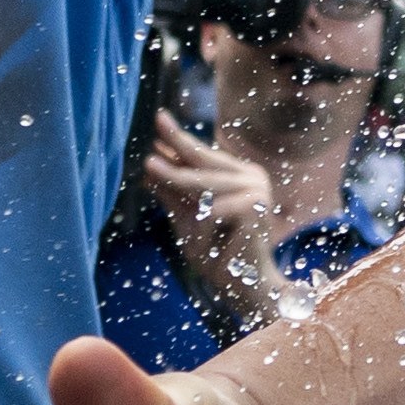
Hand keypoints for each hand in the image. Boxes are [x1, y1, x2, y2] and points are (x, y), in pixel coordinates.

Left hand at [148, 112, 289, 328]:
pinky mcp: (254, 206)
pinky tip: (210, 244)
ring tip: (174, 205)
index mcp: (239, 174)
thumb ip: (173, 195)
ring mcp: (256, 188)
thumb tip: (151, 169)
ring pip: (202, 187)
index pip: (202, 154)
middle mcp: (251, 175)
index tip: (160, 119)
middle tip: (148, 159)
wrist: (243, 286)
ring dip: (184, 203)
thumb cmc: (217, 254)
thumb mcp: (187, 220)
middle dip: (172, 160)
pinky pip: (211, 210)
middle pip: (201, 163)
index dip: (179, 139)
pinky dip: (201, 227)